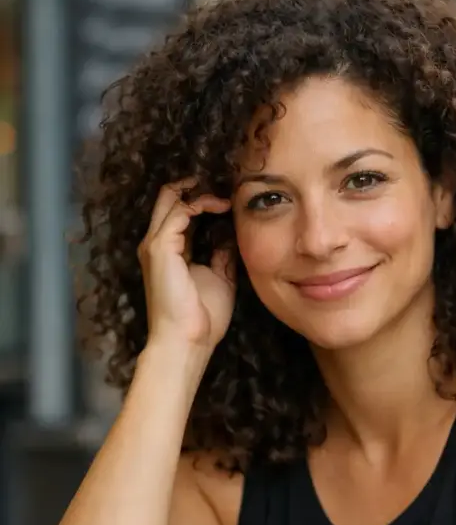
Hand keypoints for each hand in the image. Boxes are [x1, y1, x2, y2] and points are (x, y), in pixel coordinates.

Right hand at [138, 179, 233, 354]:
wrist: (187, 341)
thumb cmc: (202, 317)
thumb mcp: (219, 278)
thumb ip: (221, 255)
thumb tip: (231, 236)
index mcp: (169, 250)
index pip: (179, 211)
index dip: (201, 199)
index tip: (229, 197)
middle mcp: (157, 243)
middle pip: (169, 198)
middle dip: (196, 186)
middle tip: (225, 183)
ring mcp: (155, 244)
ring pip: (171, 198)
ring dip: (201, 192)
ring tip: (227, 195)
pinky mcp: (160, 247)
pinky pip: (179, 211)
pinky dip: (201, 203)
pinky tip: (222, 206)